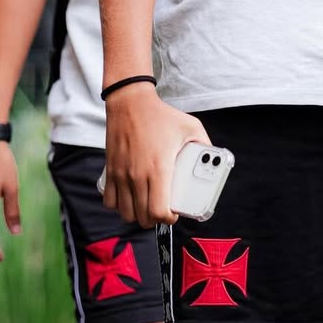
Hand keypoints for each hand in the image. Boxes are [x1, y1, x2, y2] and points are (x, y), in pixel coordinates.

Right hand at [102, 84, 209, 227]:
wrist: (130, 102)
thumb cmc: (160, 115)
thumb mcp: (190, 126)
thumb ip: (204, 144)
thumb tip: (213, 158)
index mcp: (159, 168)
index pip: (158, 211)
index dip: (168, 219)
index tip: (174, 213)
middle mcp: (138, 175)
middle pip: (143, 217)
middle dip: (155, 219)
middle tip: (163, 209)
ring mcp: (122, 174)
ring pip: (126, 213)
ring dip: (137, 215)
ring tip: (146, 205)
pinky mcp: (110, 171)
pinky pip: (110, 201)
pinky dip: (119, 206)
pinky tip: (129, 198)